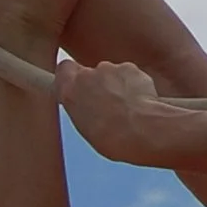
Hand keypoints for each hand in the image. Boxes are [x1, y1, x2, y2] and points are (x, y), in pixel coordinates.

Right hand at [56, 58, 185, 164]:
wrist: (142, 130)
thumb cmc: (114, 138)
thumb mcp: (86, 128)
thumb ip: (82, 108)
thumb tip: (89, 107)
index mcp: (69, 91)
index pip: (64, 70)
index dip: (74, 77)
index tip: (80, 87)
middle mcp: (86, 75)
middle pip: (90, 72)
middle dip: (99, 83)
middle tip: (109, 104)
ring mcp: (109, 69)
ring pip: (111, 73)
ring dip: (117, 85)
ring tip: (128, 107)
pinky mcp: (130, 68)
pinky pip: (129, 74)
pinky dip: (134, 83)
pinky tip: (140, 100)